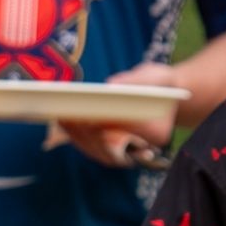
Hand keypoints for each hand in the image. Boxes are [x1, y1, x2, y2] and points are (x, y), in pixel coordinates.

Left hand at [55, 63, 184, 166]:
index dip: (106, 125)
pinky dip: (79, 136)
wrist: (165, 93)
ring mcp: (128, 152)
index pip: (128, 133)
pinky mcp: (115, 149)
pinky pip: (94, 148)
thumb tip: (110, 86)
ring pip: (99, 151)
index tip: (88, 116)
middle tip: (67, 116)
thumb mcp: (155, 74)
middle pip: (110, 148)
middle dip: (86, 132)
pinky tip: (64, 121)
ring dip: (78, 136)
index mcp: (158, 132)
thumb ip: (137, 79)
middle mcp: (143, 149)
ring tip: (61, 118)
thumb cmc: (159, 82)